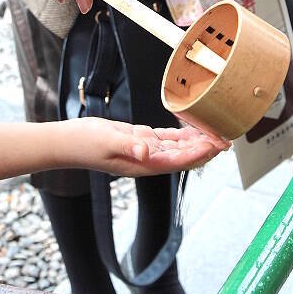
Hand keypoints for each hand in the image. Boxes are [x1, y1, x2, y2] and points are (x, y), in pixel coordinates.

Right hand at [69, 119, 228, 176]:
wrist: (66, 142)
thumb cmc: (84, 144)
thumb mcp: (107, 141)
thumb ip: (128, 145)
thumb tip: (147, 150)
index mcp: (142, 164)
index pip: (177, 161)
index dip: (198, 154)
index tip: (216, 146)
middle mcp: (146, 159)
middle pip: (182, 156)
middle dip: (204, 149)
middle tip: (225, 139)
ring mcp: (142, 150)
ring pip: (175, 147)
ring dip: (195, 142)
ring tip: (215, 134)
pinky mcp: (136, 139)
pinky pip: (163, 138)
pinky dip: (178, 134)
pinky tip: (190, 129)